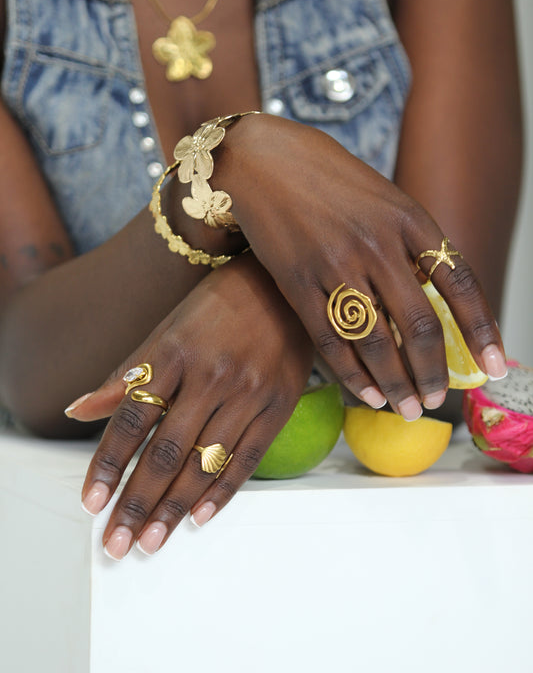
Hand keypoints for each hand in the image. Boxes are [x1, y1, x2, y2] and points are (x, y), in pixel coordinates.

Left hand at [68, 253, 312, 558]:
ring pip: (205, 462)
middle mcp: (211, 374)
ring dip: (174, 508)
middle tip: (118, 543)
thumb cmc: (216, 307)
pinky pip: (248, 458)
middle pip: (166, 450)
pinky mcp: (279, 405)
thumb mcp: (165, 330)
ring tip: (151, 541)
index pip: (132, 419)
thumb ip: (126, 375)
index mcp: (173, 352)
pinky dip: (221, 492)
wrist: (280, 286)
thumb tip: (79, 411)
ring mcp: (249, 391)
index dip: (108, 464)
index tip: (92, 502)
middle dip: (138, 502)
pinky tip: (199, 517)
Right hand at [213, 114, 505, 419]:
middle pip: (420, 324)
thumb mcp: (382, 198)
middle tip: (438, 399)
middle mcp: (377, 242)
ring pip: (376, 341)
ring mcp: (335, 264)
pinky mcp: (297, 283)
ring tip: (408, 408)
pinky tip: (367, 393)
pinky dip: (353, 374)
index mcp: (408, 217)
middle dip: (434, 372)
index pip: (459, 283)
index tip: (495, 366)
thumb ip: (408, 245)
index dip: (482, 330)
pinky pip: (331, 341)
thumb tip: (434, 302)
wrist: (261, 160)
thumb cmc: (325, 178)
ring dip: (397, 383)